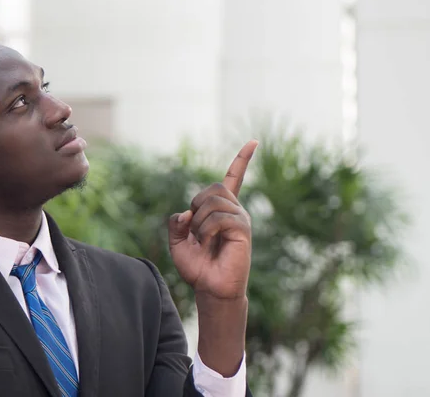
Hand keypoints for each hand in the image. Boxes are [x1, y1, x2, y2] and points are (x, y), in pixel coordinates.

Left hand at [168, 140, 257, 299]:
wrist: (209, 288)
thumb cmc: (197, 267)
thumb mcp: (177, 243)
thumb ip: (175, 224)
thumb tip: (185, 212)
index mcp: (221, 209)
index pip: (234, 178)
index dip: (242, 160)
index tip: (253, 141)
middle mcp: (234, 210)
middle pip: (214, 187)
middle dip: (197, 204)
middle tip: (195, 229)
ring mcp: (240, 219)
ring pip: (214, 202)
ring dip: (199, 222)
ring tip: (202, 241)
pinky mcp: (243, 230)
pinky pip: (219, 218)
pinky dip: (206, 231)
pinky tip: (208, 244)